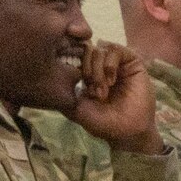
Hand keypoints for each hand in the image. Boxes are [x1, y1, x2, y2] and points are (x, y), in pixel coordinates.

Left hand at [68, 40, 162, 154]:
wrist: (128, 131)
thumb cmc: (103, 123)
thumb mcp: (76, 109)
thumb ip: (63, 95)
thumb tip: (49, 81)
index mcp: (87, 75)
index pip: (75, 57)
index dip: (73, 66)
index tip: (77, 84)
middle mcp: (101, 66)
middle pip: (85, 50)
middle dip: (86, 70)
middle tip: (93, 92)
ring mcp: (116, 63)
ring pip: (98, 49)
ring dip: (97, 70)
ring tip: (103, 90)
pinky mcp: (131, 61)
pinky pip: (115, 49)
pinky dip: (109, 64)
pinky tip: (111, 81)